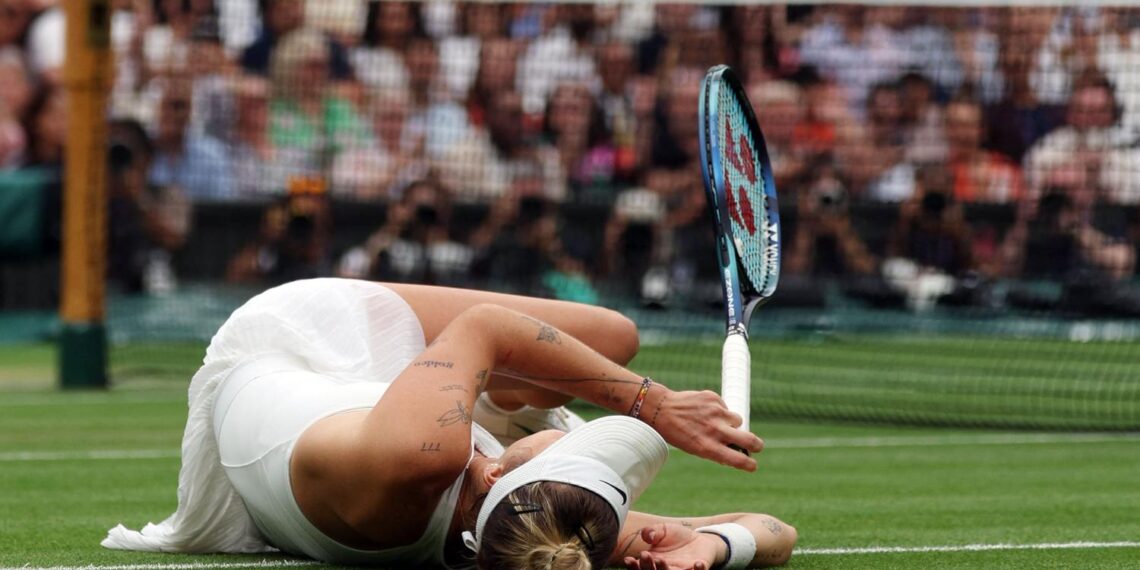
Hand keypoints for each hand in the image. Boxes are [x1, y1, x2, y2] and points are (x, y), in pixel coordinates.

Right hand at [622, 523, 723, 569]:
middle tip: (644, 554)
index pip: (640, 568)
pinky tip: (698, 562)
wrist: (698, 538)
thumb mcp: (662, 529)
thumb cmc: (676, 535)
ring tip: (661, 559)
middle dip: (647, 566)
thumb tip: (647, 536)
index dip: (633, 566)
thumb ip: (652, 531)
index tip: (629, 559)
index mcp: (653, 562)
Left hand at [647, 388, 763, 470]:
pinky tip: (704, 411)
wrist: (661, 409)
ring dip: (732, 423)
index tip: (753, 466)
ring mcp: (716, 413)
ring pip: (737, 420)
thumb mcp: (696, 448)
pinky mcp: (714, 398)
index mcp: (709, 448)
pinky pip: (725, 407)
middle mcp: (715, 431)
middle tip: (756, 446)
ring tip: (714, 422)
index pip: (739, 460)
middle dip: (757, 445)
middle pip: (750, 440)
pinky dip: (719, 410)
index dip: (750, 465)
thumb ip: (717, 450)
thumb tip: (737, 452)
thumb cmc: (678, 432)